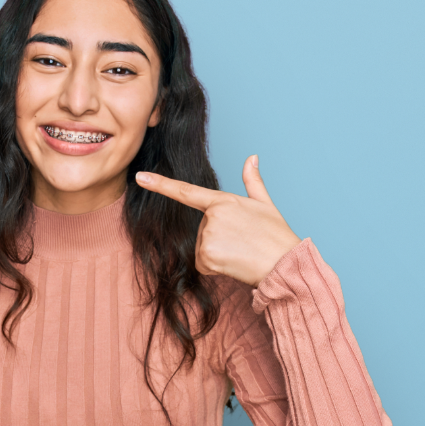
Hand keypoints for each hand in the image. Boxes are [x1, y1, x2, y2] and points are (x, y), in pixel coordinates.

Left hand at [135, 155, 301, 287]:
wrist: (285, 263)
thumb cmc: (276, 235)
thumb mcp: (265, 204)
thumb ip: (252, 181)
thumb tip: (252, 157)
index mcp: (223, 201)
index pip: (185, 191)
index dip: (160, 184)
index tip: (140, 177)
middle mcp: (212, 216)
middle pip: (201, 230)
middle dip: (218, 238)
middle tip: (242, 242)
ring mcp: (208, 236)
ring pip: (201, 248)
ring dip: (217, 254)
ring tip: (240, 252)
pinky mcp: (207, 256)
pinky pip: (202, 264)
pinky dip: (215, 268)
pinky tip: (234, 264)